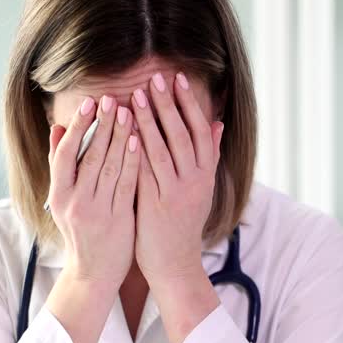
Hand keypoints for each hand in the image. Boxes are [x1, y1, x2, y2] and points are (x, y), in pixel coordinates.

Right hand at [49, 94, 138, 293]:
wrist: (93, 272)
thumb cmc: (80, 230)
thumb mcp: (62, 199)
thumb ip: (60, 164)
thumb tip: (57, 127)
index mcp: (58, 195)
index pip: (65, 154)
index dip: (77, 126)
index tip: (88, 102)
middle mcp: (74, 203)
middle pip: (89, 156)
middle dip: (101, 125)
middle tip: (112, 98)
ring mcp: (97, 212)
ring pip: (109, 167)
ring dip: (120, 137)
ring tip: (129, 111)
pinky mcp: (118, 220)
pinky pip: (127, 184)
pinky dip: (132, 160)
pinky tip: (140, 140)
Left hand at [131, 72, 225, 342]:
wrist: (176, 264)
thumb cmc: (183, 224)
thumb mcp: (202, 188)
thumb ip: (209, 155)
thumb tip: (218, 123)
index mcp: (205, 173)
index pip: (199, 129)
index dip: (188, 103)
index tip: (177, 79)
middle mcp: (194, 181)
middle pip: (181, 135)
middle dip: (167, 105)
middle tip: (155, 78)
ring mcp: (175, 193)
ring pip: (162, 150)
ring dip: (148, 121)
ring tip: (135, 96)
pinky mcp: (155, 206)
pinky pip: (145, 172)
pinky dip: (136, 151)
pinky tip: (124, 133)